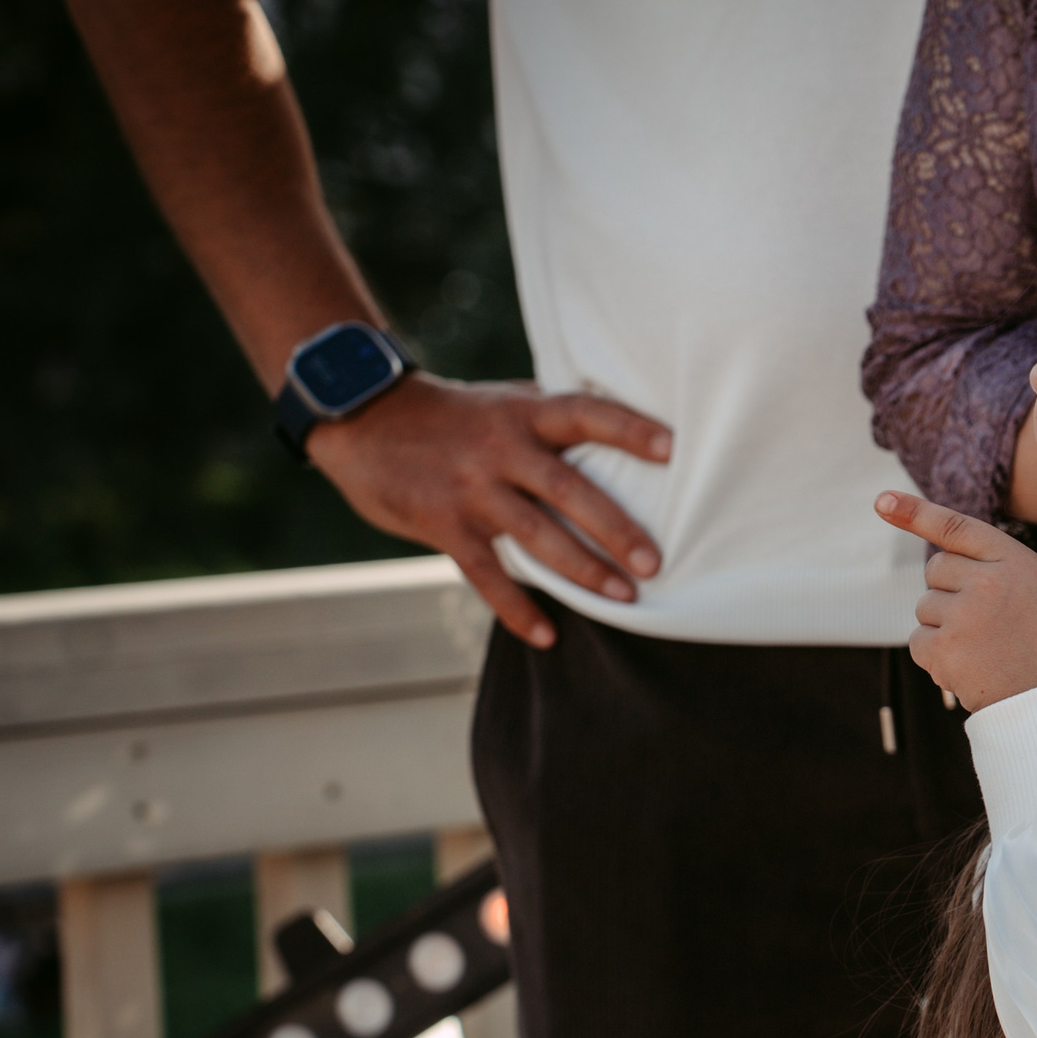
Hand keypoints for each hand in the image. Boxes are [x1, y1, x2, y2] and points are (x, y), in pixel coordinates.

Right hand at [307, 373, 672, 646]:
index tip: (672, 447)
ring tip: (626, 597)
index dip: (628, 428)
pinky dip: (516, 608)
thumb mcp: (504, 401)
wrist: (363, 419)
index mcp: (524, 413)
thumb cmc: (454, 414)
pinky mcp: (444, 524)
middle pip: (568, 489)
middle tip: (655, 561)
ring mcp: (472, 489)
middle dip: (615, 528)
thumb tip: (625, 429)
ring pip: (535, 536)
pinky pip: (486, 574)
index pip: (584, 414)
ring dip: (583, 570)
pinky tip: (547, 635)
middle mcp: (500, 449)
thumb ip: (553, 419)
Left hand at [876, 489, 1036, 709]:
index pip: (955, 526)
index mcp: (1014, 560)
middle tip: (984, 622)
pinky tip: (969, 667)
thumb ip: (1004, 569)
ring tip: (985, 650)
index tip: (881, 501)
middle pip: (936, 570)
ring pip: (926, 607)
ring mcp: (962, 614)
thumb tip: (948, 565)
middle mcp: (986, 580)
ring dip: (944, 627)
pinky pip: (918, 641)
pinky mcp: (944, 648)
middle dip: (949, 591)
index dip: (915, 512)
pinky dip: (936, 656)